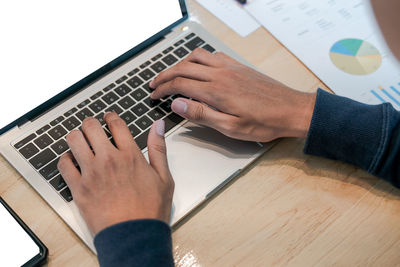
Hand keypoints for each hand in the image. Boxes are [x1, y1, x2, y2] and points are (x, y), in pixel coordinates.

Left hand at [57, 113, 173, 235]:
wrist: (134, 235)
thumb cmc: (150, 210)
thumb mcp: (164, 177)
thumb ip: (158, 148)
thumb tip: (158, 126)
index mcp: (130, 155)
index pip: (116, 124)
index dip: (111, 117)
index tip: (109, 117)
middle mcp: (109, 159)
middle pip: (91, 127)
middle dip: (90, 123)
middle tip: (91, 126)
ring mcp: (91, 173)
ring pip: (74, 140)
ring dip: (76, 136)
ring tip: (79, 140)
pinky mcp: (78, 188)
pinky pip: (63, 164)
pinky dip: (65, 159)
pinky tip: (71, 161)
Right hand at [150, 48, 315, 141]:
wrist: (291, 109)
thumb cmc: (264, 122)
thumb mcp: (230, 127)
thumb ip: (202, 114)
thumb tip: (176, 104)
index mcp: (216, 90)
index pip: (180, 84)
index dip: (163, 90)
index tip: (153, 96)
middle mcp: (221, 74)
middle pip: (183, 68)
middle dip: (164, 75)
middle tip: (154, 84)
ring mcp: (230, 67)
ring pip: (196, 57)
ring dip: (179, 64)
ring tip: (170, 74)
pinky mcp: (238, 66)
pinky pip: (212, 55)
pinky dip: (197, 58)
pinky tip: (197, 66)